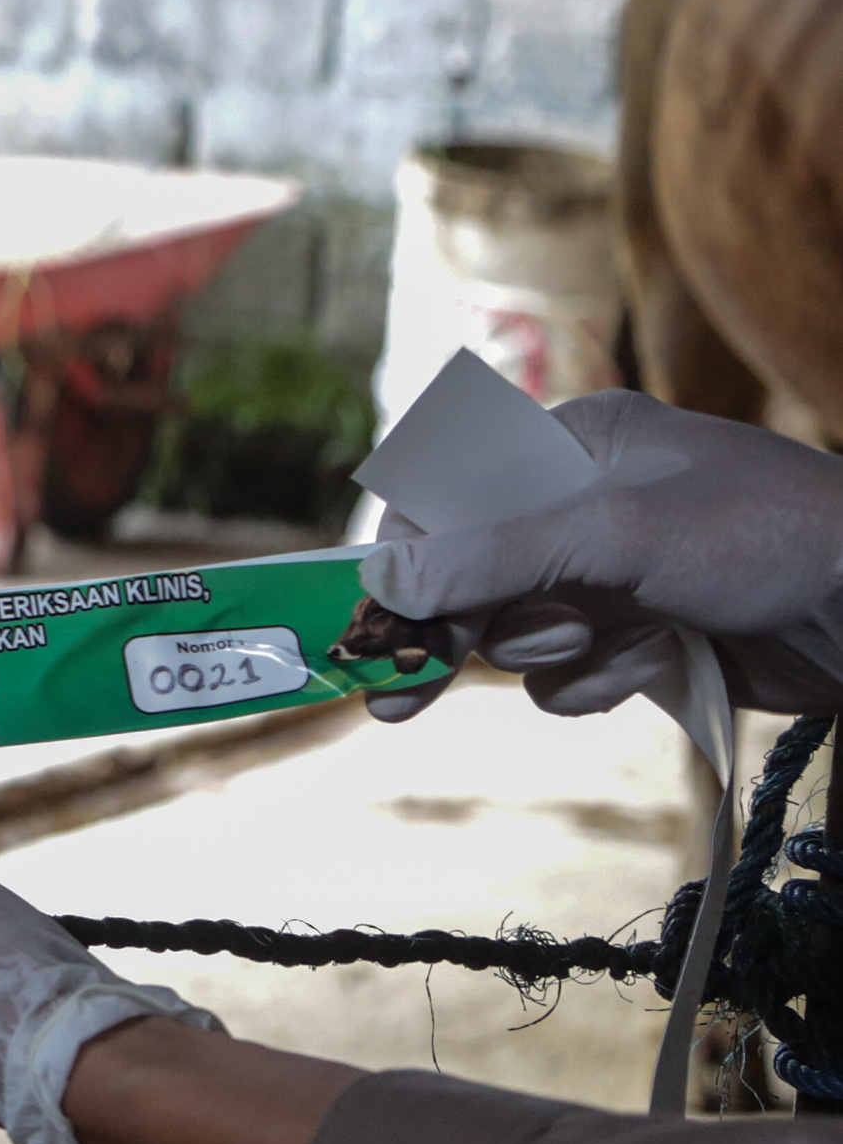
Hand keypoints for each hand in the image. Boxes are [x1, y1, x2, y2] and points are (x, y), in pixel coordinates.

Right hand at [360, 389, 842, 721]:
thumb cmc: (762, 537)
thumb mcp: (617, 531)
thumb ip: (493, 554)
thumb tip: (382, 582)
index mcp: (572, 444)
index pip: (450, 495)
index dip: (410, 559)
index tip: (380, 620)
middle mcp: (582, 504)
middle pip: (471, 573)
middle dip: (448, 632)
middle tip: (395, 699)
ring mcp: (611, 575)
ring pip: (516, 632)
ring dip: (551, 654)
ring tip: (605, 645)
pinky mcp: (641, 637)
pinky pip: (568, 675)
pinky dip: (595, 681)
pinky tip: (647, 669)